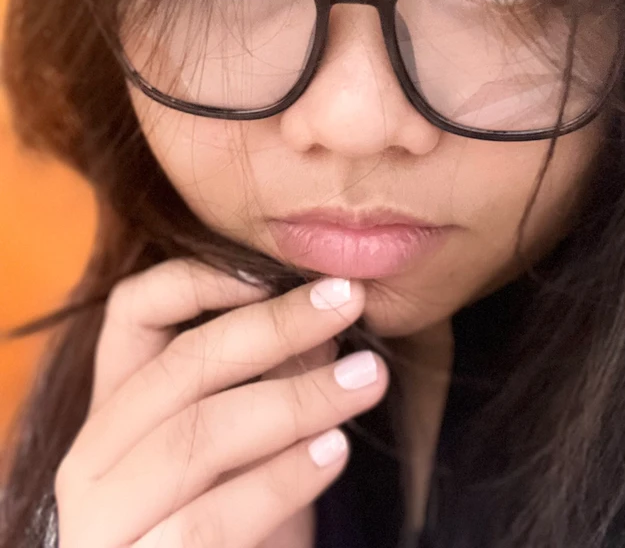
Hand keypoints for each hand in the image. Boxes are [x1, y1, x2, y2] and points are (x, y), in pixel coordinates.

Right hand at [53, 258, 387, 546]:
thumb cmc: (242, 528)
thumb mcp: (257, 444)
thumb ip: (273, 379)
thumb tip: (320, 309)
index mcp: (114, 410)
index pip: (132, 310)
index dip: (198, 277)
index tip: (276, 269)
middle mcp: (91, 459)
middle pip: (180, 364)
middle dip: (275, 326)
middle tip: (349, 301)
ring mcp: (103, 522)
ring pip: (199, 435)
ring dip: (297, 398)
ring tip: (367, 379)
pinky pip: (211, 516)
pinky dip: (281, 477)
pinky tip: (335, 452)